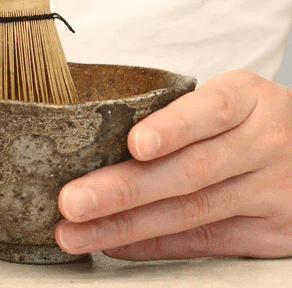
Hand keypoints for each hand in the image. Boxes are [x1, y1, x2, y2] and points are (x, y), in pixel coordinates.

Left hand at [54, 70, 291, 259]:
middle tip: (72, 200)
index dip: (173, 128)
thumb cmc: (248, 120)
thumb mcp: (230, 97)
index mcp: (249, 99)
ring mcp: (271, 192)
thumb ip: (179, 113)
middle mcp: (265, 145)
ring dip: (124, 226)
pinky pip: (203, 241)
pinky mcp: (271, 233)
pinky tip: (112, 244)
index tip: (135, 144)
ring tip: (75, 232)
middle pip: (190, 170)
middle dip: (124, 189)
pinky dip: (152, 245)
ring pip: (191, 212)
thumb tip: (91, 137)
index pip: (212, 110)